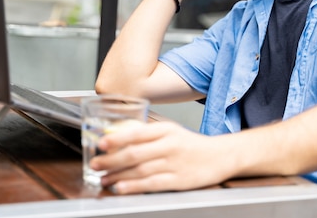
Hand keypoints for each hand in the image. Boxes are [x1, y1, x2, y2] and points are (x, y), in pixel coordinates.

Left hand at [90, 121, 230, 193]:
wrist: (221, 156)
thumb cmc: (191, 144)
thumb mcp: (171, 131)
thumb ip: (148, 134)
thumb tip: (118, 137)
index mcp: (166, 130)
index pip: (137, 133)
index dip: (116, 139)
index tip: (101, 143)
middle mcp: (169, 145)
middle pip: (134, 153)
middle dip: (111, 160)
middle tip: (95, 163)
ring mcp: (174, 164)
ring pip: (140, 170)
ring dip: (118, 175)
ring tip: (103, 178)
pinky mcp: (178, 180)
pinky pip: (151, 184)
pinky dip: (134, 186)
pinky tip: (121, 187)